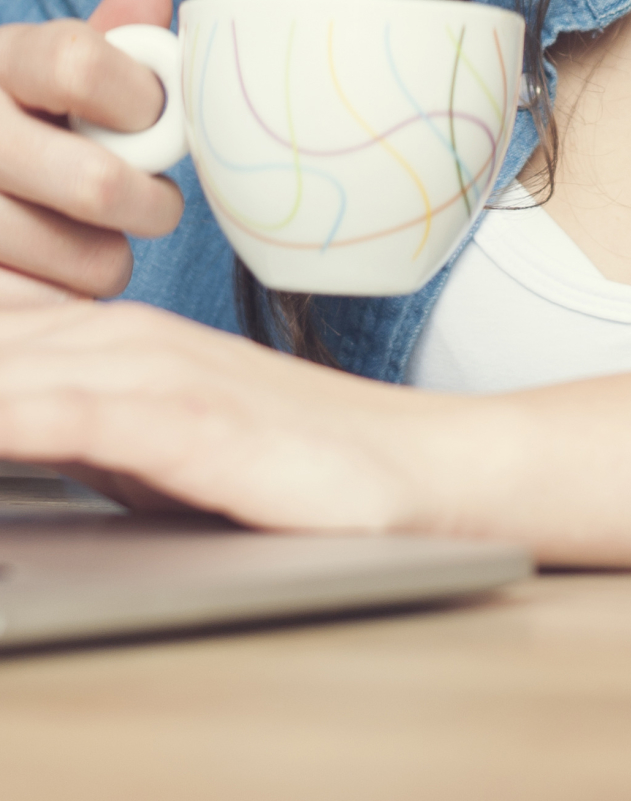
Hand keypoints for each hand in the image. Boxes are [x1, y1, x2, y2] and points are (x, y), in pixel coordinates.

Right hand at [0, 0, 183, 304]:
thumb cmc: (18, 117)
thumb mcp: (42, 66)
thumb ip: (108, 33)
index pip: (77, 63)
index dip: (138, 98)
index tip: (152, 117)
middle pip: (96, 183)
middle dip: (151, 201)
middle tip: (158, 202)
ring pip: (84, 259)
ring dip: (111, 259)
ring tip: (100, 242)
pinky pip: (54, 305)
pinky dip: (68, 298)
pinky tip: (52, 273)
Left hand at [0, 295, 444, 529]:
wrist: (419, 466)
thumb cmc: (286, 464)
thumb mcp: (151, 438)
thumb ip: (62, 418)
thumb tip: (4, 414)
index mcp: (106, 334)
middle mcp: (123, 338)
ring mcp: (158, 374)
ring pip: (14, 368)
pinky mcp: (192, 423)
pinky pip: (75, 413)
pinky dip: (14, 414)